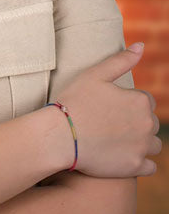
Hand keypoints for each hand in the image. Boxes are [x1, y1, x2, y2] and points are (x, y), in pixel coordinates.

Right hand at [56, 43, 160, 177]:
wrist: (60, 135)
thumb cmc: (75, 101)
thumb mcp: (94, 74)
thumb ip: (121, 60)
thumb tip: (141, 46)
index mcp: (140, 101)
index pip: (144, 100)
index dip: (126, 102)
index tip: (108, 105)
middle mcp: (148, 125)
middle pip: (150, 122)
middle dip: (135, 121)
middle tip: (108, 122)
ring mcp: (143, 148)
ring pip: (153, 144)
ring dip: (141, 142)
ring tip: (115, 139)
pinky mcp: (136, 167)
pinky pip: (150, 166)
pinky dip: (140, 161)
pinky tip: (121, 155)